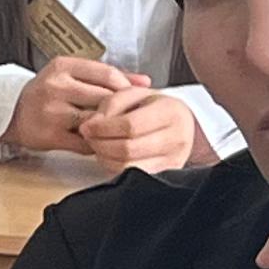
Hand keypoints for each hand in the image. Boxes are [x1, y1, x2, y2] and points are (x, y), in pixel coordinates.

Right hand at [5, 54, 146, 157]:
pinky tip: (97, 139)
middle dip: (120, 110)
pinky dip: (97, 143)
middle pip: (105, 98)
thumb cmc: (46, 93)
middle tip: (128, 115)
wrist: (10, 112)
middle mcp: (55, 86)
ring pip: (97, 121)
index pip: (108, 74)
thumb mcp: (72, 75)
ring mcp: (52, 112)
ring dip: (109, 127)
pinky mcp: (50, 136)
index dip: (126, 88)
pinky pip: (86, 143)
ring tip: (112, 128)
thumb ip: (107, 76)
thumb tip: (145, 82)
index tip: (132, 96)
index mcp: (62, 66)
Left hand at [80, 85, 206, 172]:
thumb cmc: (153, 106)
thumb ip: (111, 104)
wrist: (182, 122)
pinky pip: (132, 174)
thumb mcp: (133, 94)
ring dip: (104, 156)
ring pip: (128, 165)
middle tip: (88, 136)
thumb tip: (91, 125)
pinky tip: (108, 154)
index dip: (103, 128)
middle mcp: (177, 138)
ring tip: (96, 144)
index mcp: (170, 112)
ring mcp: (174, 159)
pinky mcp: (167, 172)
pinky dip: (113, 165)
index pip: (130, 125)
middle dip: (100, 144)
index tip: (86, 126)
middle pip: (128, 148)